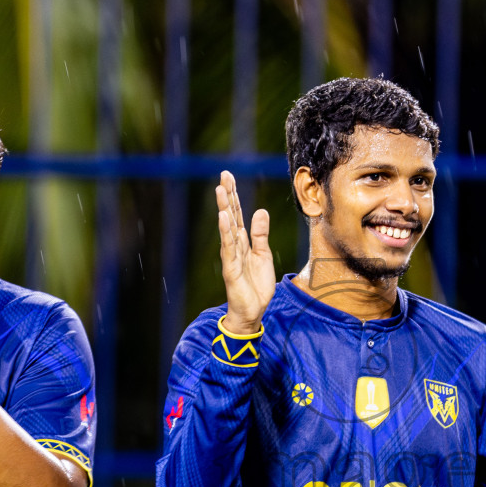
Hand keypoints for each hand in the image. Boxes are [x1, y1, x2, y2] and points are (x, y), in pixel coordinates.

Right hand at [214, 170, 274, 333]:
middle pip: (230, 216)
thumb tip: (260, 210)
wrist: (253, 311)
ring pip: (227, 228)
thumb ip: (261, 234)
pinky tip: (223, 217)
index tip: (229, 176)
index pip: (237, 214)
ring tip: (221, 191)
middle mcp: (235, 246)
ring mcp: (231, 256)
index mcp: (243, 242)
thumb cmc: (256, 285)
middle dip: (228, 196)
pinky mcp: (231, 268)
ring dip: (224, 209)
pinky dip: (226, 232)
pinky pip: (228, 247)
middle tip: (224, 175)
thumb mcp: (263, 255)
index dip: (234, 196)